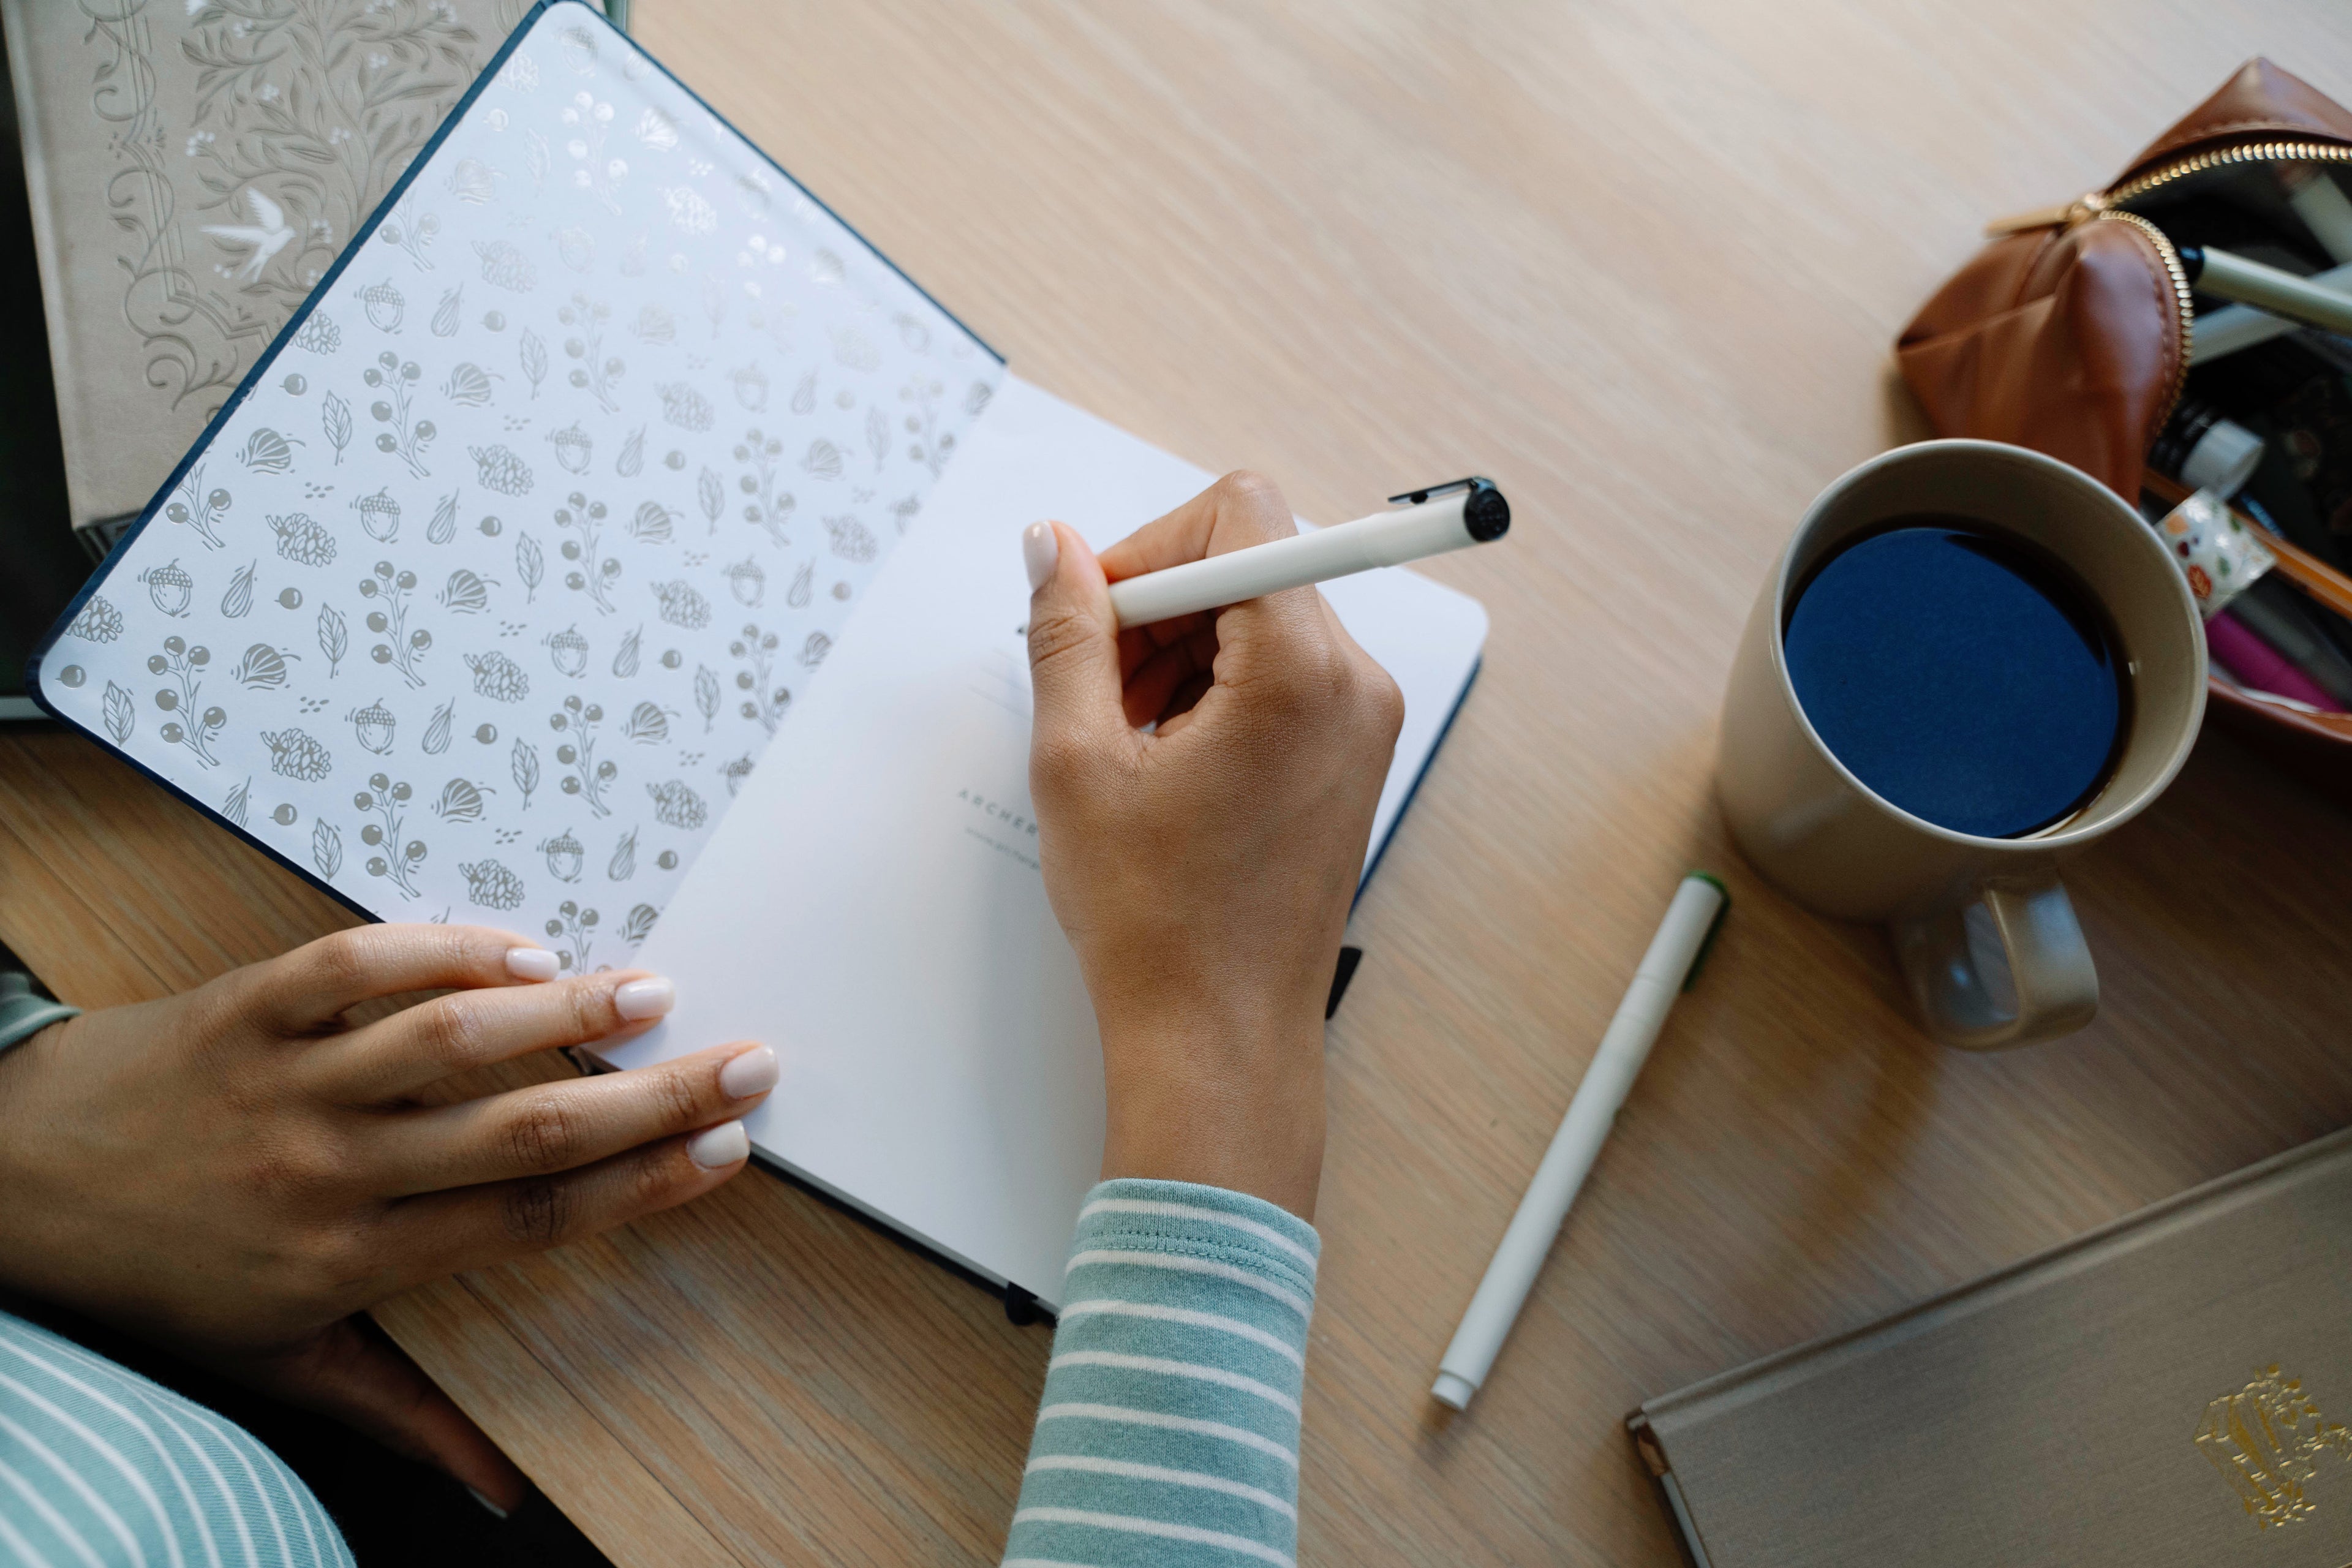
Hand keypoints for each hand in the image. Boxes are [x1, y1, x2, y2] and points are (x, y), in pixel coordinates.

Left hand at [0, 925, 776, 1508]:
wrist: (14, 1185)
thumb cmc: (158, 1278)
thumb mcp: (275, 1363)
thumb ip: (397, 1412)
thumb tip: (500, 1489)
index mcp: (349, 1260)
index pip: (528, 1219)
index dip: (640, 1186)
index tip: (726, 1152)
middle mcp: (329, 1170)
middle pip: (519, 1128)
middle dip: (650, 1094)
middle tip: (744, 1059)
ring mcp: (285, 1081)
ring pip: (448, 1039)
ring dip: (564, 1009)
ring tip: (652, 990)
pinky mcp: (245, 1005)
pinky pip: (356, 965)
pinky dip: (445, 950)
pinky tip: (522, 948)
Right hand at [1023, 472, 1403, 1218]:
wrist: (1219, 1038)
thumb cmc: (1157, 922)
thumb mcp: (1077, 761)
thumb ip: (1065, 631)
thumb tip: (1053, 546)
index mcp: (1300, 671)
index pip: (1240, 513)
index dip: (1150, 545)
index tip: (1094, 611)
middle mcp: (1353, 683)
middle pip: (1250, 562)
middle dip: (1157, 603)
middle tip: (1091, 683)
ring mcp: (1362, 720)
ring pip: (1261, 616)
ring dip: (1178, 647)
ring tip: (1121, 732)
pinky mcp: (1351, 754)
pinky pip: (1280, 671)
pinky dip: (1214, 686)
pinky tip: (1161, 755)